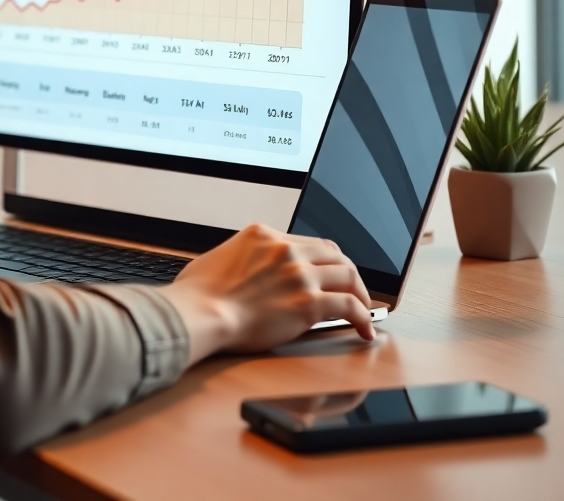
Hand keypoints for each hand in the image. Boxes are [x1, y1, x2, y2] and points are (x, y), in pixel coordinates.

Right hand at [157, 224, 373, 362]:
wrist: (201, 312)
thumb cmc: (199, 293)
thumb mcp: (219, 257)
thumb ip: (240, 258)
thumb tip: (241, 270)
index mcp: (263, 235)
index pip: (306, 242)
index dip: (322, 260)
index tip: (325, 273)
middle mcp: (285, 249)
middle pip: (333, 253)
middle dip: (346, 271)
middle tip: (352, 288)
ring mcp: (299, 274)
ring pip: (348, 275)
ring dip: (360, 291)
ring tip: (363, 306)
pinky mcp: (308, 303)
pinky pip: (350, 306)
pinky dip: (363, 316)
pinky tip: (365, 328)